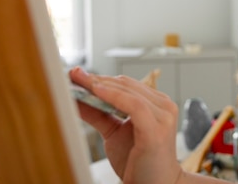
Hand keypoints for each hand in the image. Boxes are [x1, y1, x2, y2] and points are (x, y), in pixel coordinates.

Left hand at [69, 67, 182, 183]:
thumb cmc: (139, 162)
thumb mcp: (114, 133)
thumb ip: (98, 114)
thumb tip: (76, 98)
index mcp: (157, 104)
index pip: (126, 84)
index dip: (101, 78)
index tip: (77, 75)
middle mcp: (164, 105)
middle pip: (126, 84)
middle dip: (97, 79)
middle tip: (73, 75)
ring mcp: (163, 116)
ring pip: (128, 91)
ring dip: (101, 85)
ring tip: (79, 82)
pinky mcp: (157, 128)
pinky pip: (134, 105)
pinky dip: (114, 96)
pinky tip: (96, 91)